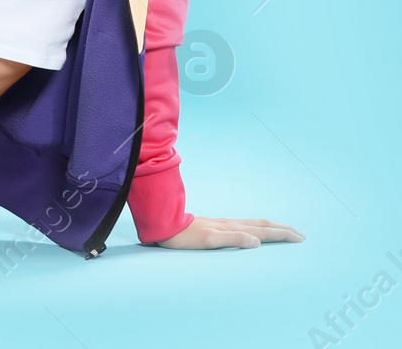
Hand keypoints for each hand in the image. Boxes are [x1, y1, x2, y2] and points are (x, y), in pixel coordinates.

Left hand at [154, 215, 304, 249]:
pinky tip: (255, 231)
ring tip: (284, 230)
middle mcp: (230, 224)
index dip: (282, 234)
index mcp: (232, 228)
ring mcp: (224, 224)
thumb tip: (257, 241)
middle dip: (283, 229)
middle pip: (263, 225)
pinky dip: (257, 228)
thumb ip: (233, 238)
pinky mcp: (216, 226)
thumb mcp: (209, 239)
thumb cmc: (184, 236)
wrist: (164, 225)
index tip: (300, 238)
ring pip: (254, 224)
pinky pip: (244, 226)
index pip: (264, 230)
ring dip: (272, 227)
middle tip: (301, 235)